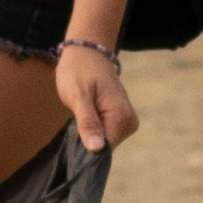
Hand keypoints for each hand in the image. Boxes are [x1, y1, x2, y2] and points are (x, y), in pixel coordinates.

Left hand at [56, 38, 138, 156]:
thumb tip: (97, 149)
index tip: (73, 137)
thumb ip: (88, 122)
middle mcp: (129, 122)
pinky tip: (86, 116)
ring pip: (104, 142)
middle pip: (105, 147)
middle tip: (76, 118)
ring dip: (89, 133)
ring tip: (81, 113)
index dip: (86, 149)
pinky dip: (92, 129)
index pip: (105, 150)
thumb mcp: (78, 95)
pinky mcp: (121, 121)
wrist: (87, 52)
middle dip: (87, 139)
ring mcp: (127, 121)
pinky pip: (105, 135)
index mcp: (121, 116)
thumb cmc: (79, 70)